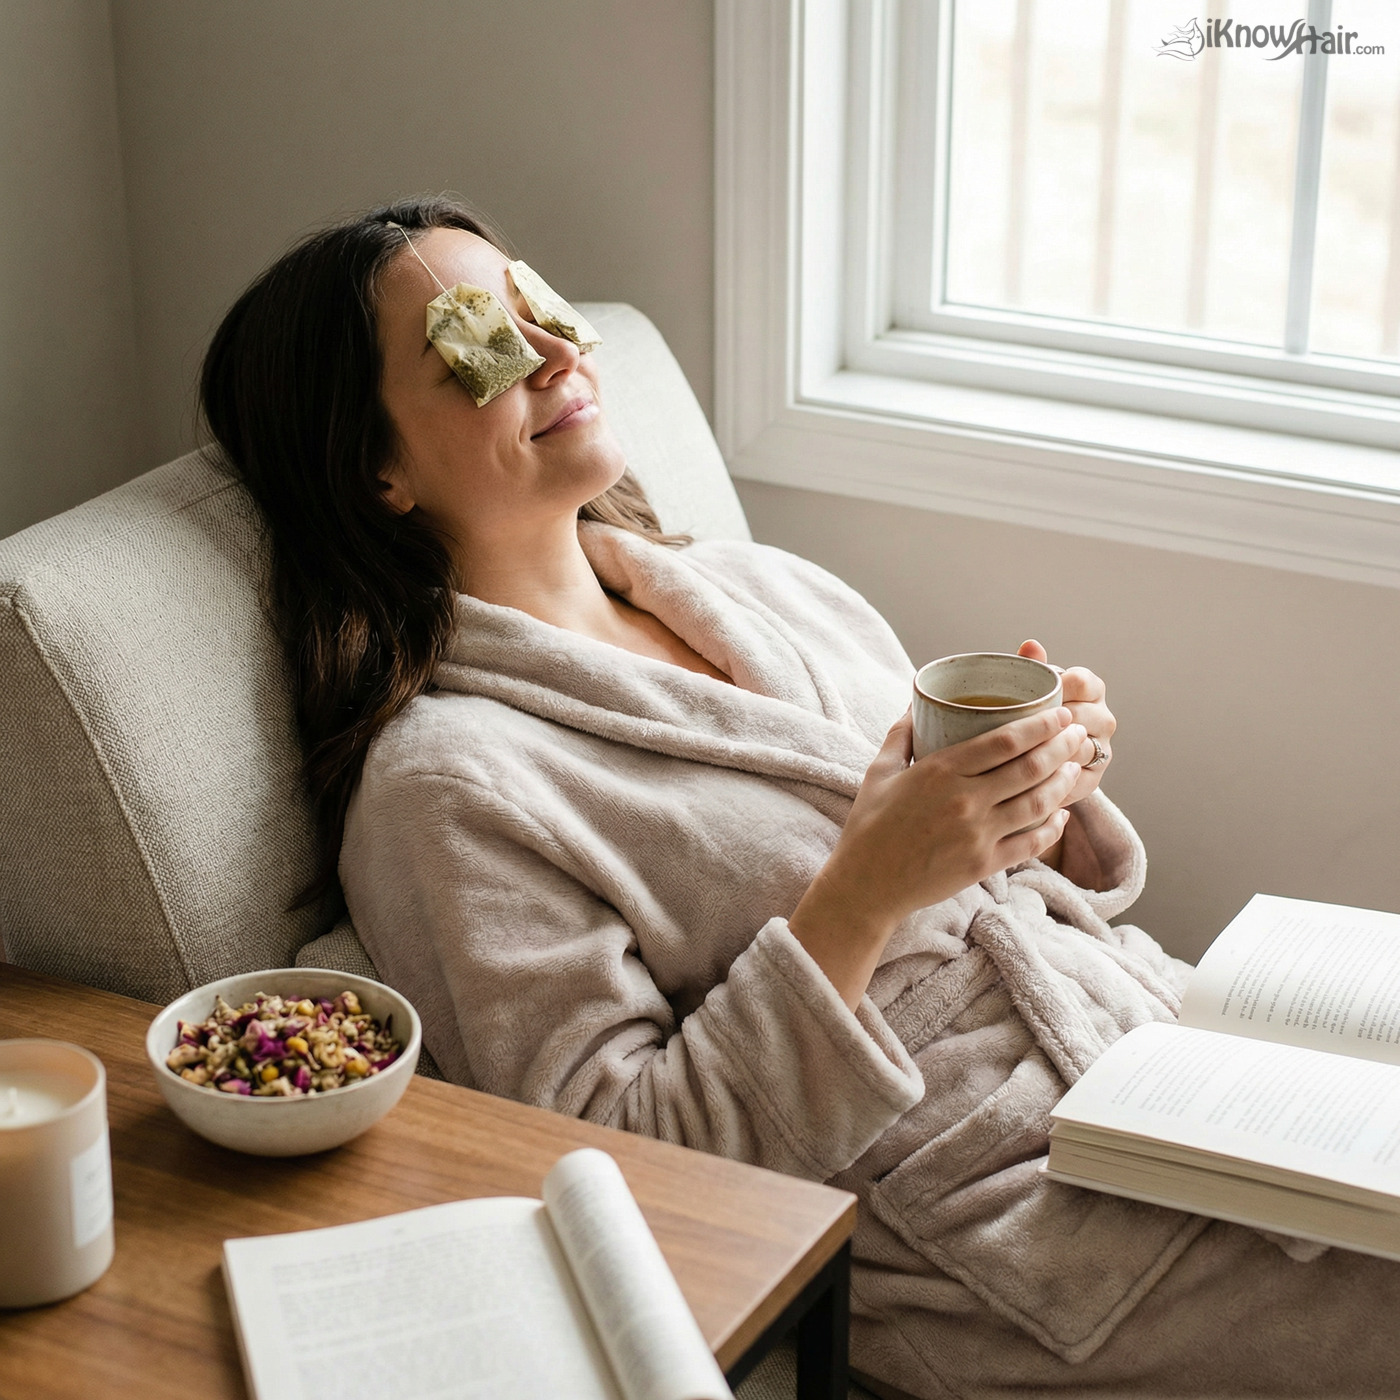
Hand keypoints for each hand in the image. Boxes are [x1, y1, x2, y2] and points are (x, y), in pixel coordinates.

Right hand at [790, 706, 1083, 1006]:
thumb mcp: (879, 771)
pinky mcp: (983, 864)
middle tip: (1079, 733)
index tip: (1060, 713)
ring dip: (1063, 782)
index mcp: (940, 771)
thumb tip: (914, 701)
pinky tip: (1062, 815)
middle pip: (1030, 767)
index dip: (1040, 725)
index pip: (1004, 740)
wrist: (866, 885)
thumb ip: (901, 734)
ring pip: (1037, 803)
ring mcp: (977, 834)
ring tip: (1075, 767)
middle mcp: (964, 800)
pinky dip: (1052, 827)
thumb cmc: (869, 826)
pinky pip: (1030, 843)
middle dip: (1062, 746)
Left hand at [1017, 639, 1113, 804]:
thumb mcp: (1032, 689)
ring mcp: (1101, 750)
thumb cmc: (1033, 713)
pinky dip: (1052, 779)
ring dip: (1051, 752)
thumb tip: (1030, 645)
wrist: (1038, 756)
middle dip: (1051, 723)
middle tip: (1020, 728)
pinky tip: (1029, 780)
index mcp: (1092, 690)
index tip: (1034, 694)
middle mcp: (1103, 719)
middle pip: (1083, 717)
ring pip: (1079, 749)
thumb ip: (1033, 668)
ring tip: (1020, 755)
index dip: (1059, 687)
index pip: (1083, 682)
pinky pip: (1074, 779)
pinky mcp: (1093, 779)